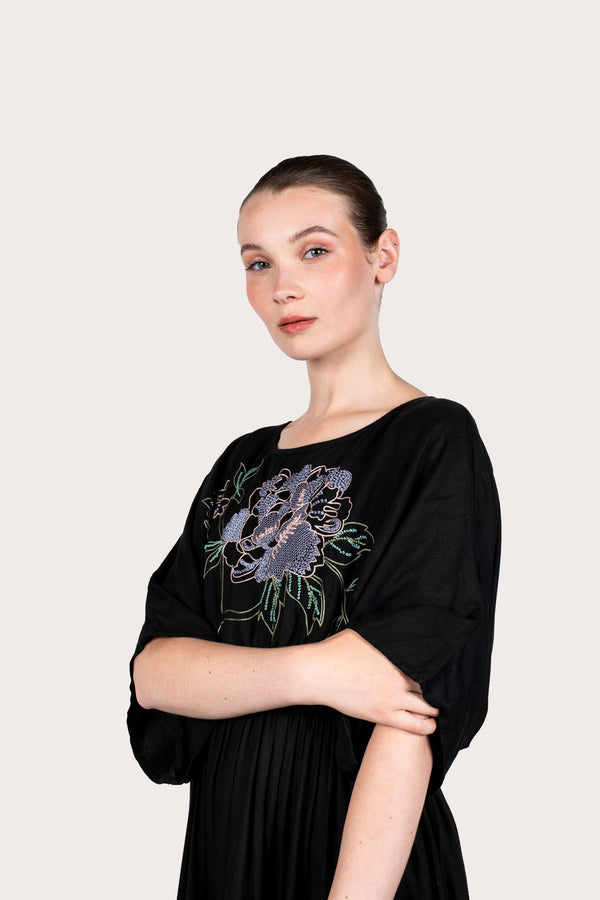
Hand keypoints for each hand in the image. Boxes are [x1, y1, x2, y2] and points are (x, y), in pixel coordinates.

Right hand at [310, 629, 438, 733]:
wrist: (318, 673)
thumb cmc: (336, 651)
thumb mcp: (364, 634)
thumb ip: (384, 634)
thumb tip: (394, 624)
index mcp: (397, 656)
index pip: (431, 663)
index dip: (441, 667)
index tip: (446, 669)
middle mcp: (399, 677)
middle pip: (435, 685)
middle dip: (444, 688)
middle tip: (448, 690)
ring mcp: (392, 698)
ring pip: (429, 708)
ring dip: (437, 708)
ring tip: (441, 707)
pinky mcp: (383, 715)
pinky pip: (415, 726)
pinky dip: (427, 726)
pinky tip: (431, 724)